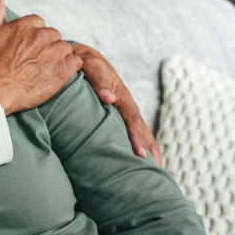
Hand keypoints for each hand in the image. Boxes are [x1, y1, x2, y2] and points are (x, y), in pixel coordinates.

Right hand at [0, 0, 82, 114]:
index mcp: (24, 25)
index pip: (38, 22)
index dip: (31, 34)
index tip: (25, 46)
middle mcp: (41, 36)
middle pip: (52, 34)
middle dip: (45, 44)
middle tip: (34, 59)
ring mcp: (53, 53)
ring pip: (64, 48)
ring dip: (57, 55)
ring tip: (44, 68)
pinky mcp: (62, 71)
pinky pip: (76, 62)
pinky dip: (69, 67)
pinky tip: (57, 73)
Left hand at [72, 43, 161, 165]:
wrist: (79, 57)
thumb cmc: (83, 61)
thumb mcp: (90, 64)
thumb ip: (97, 78)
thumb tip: (108, 98)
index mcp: (122, 96)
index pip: (133, 119)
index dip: (138, 137)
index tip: (140, 155)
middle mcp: (126, 107)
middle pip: (143, 132)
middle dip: (150, 153)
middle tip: (154, 175)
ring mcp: (122, 113)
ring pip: (139, 135)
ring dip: (147, 154)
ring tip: (151, 177)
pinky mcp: (114, 118)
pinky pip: (126, 134)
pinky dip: (134, 149)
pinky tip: (133, 166)